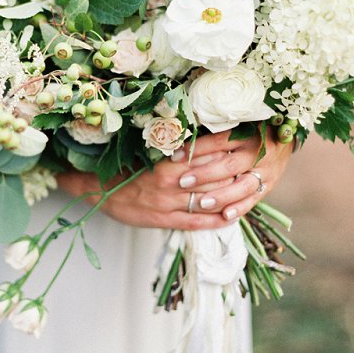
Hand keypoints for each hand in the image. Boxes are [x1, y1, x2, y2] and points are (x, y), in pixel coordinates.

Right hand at [56, 129, 292, 230]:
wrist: (94, 189)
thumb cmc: (121, 165)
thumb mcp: (143, 148)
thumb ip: (169, 143)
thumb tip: (196, 130)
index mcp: (163, 159)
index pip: (203, 148)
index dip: (226, 141)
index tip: (245, 131)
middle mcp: (168, 181)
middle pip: (212, 173)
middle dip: (236, 164)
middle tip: (259, 154)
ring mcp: (167, 203)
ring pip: (207, 198)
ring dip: (232, 192)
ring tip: (253, 184)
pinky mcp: (163, 221)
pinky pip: (195, 222)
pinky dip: (215, 220)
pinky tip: (231, 216)